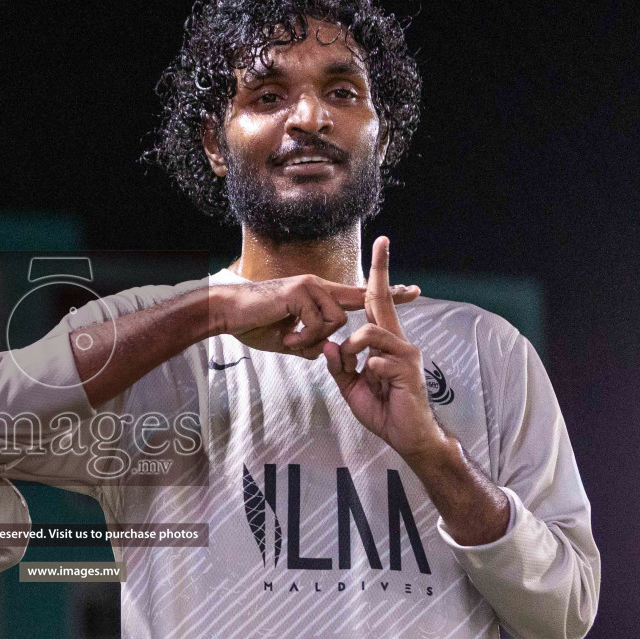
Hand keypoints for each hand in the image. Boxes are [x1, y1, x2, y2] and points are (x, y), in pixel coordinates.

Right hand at [214, 273, 418, 358]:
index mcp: (317, 296)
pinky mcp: (299, 292)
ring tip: (290, 341)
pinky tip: (285, 337)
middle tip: (406, 295)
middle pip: (354, 302)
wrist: (229, 313)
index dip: (384, 295)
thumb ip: (308, 345)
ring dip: (313, 338)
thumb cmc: (254, 324)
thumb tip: (323, 352)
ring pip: (335, 321)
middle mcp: (318, 286)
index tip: (410, 293)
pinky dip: (302, 337)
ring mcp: (310, 286)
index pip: (357, 294)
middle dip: (374, 305)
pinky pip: (316, 323)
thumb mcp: (288, 340)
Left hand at [324, 237, 448, 458]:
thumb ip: (339, 366)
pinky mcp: (407, 368)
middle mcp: (398, 340)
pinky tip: (375, 384)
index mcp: (384, 342)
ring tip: (355, 370)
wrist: (407, 437)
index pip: (376, 303)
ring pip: (369, 331)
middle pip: (383, 299)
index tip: (379, 247)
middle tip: (381, 242)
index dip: (376, 277)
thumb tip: (328, 345)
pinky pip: (376, 359)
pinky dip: (367, 372)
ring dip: (352, 349)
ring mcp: (405, 352)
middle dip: (381, 270)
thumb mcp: (351, 387)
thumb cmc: (383, 410)